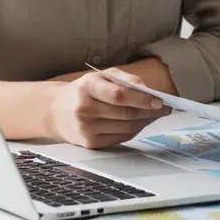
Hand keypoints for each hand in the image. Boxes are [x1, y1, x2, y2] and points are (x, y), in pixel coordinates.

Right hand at [47, 68, 170, 148]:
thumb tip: (148, 90)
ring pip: (125, 127)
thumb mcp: (101, 76)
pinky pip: (119, 138)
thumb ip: (125, 79)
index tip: (159, 101)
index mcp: (88, 87)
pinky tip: (140, 123)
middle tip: (164, 109)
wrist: (55, 111)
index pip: (119, 95)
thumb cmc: (84, 90)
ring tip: (155, 115)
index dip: (141, 99)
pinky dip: (133, 131)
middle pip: (124, 113)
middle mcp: (84, 109)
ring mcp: (86, 129)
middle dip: (149, 112)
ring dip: (144, 122)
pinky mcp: (89, 144)